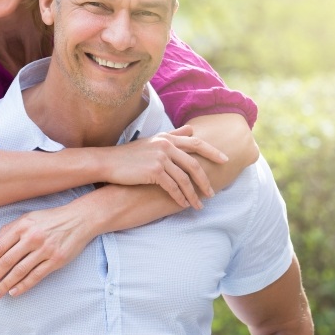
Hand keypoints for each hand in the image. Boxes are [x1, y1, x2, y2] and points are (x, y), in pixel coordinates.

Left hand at [0, 204, 94, 298]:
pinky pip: (36, 276)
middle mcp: (32, 237)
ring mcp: (45, 249)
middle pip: (6, 261)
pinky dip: (23, 286)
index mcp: (23, 226)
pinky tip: (13, 292)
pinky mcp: (56, 260)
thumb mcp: (28, 218)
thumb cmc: (50, 219)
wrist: (79, 219)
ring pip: (20, 271)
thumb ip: (8, 230)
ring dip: (5, 284)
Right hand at [102, 125, 225, 209]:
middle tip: (213, 192)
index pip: (196, 143)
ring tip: (198, 205)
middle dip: (205, 180)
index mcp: (167, 138)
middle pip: (194, 163)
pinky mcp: (154, 171)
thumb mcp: (153, 141)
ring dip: (193, 194)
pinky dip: (180, 197)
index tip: (225, 160)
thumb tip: (191, 129)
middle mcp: (166, 145)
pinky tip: (183, 204)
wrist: (108, 162)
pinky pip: (173, 187)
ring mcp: (160, 157)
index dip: (212, 151)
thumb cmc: (130, 154)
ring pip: (184, 178)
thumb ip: (173, 135)